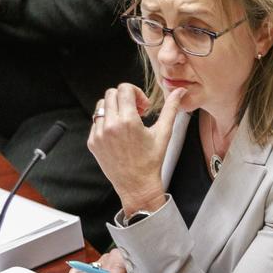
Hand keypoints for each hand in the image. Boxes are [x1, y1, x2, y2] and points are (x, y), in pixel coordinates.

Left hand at [88, 85, 184, 215]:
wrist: (137, 184)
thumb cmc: (152, 160)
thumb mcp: (164, 133)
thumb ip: (171, 109)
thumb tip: (180, 92)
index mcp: (129, 121)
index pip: (124, 89)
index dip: (136, 92)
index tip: (143, 105)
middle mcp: (111, 125)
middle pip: (111, 93)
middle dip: (125, 98)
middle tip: (136, 111)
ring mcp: (99, 133)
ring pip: (101, 105)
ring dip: (114, 108)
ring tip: (126, 122)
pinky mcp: (92, 141)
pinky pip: (96, 121)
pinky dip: (107, 122)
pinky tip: (119, 134)